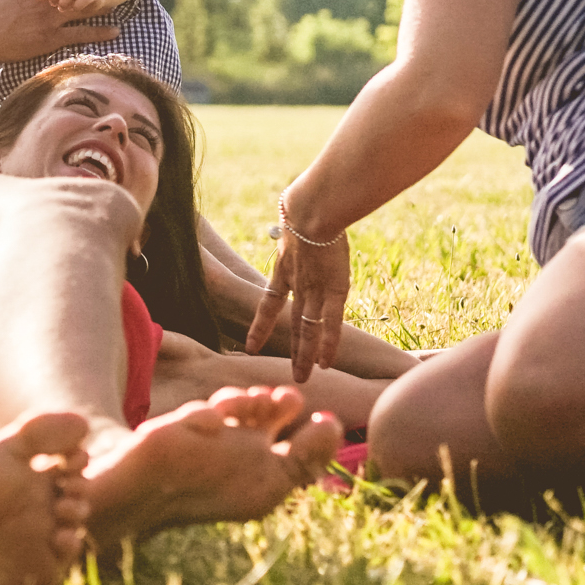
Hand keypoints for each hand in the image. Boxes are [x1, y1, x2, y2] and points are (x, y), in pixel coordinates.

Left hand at [243, 220, 349, 379]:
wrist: (313, 206)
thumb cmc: (309, 206)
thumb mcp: (295, 221)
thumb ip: (295, 228)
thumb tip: (293, 209)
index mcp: (285, 267)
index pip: (269, 302)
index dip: (260, 326)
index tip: (249, 346)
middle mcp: (297, 283)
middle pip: (289, 322)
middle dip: (288, 349)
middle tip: (285, 374)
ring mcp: (314, 288)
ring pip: (306, 327)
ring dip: (305, 354)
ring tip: (302, 378)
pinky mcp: (334, 288)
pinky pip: (330, 322)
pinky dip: (328, 343)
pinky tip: (324, 363)